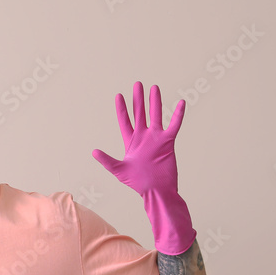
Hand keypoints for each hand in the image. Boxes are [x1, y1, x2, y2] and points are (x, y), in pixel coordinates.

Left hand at [91, 81, 184, 196]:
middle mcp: (143, 137)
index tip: (118, 95)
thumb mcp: (119, 170)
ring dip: (155, 102)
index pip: (125, 121)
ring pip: (156, 115)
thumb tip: (93, 152)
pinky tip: (181, 102)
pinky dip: (178, 114)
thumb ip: (107, 160)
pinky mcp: (168, 141)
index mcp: (130, 141)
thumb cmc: (137, 183)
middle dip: (138, 99)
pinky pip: (174, 125)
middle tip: (138, 84)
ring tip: (154, 87)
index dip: (121, 109)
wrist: (155, 190)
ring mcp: (156, 138)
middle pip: (140, 113)